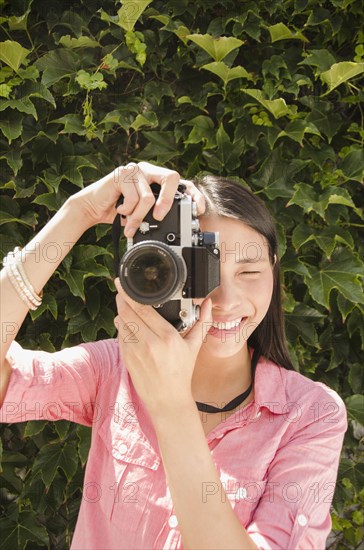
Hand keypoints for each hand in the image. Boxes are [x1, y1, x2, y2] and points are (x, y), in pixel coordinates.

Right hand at [69, 162, 205, 233]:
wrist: (92, 207)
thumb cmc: (120, 211)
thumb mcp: (144, 213)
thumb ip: (158, 213)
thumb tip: (179, 224)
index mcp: (157, 178)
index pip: (182, 182)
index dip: (194, 194)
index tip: (198, 209)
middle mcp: (148, 170)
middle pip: (171, 178)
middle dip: (168, 201)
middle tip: (160, 217)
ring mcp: (135, 170)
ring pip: (148, 197)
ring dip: (138, 217)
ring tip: (131, 225)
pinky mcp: (122, 173)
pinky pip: (133, 197)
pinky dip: (127, 210)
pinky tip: (119, 210)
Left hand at [114, 277, 211, 418]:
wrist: (168, 399)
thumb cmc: (182, 372)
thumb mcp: (195, 346)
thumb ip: (202, 321)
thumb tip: (208, 303)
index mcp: (167, 337)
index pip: (143, 309)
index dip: (130, 294)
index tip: (124, 284)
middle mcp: (149, 343)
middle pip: (128, 312)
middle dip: (122, 298)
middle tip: (120, 288)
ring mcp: (135, 351)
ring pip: (121, 323)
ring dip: (121, 312)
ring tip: (124, 304)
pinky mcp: (127, 358)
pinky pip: (119, 335)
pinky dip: (121, 326)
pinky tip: (125, 322)